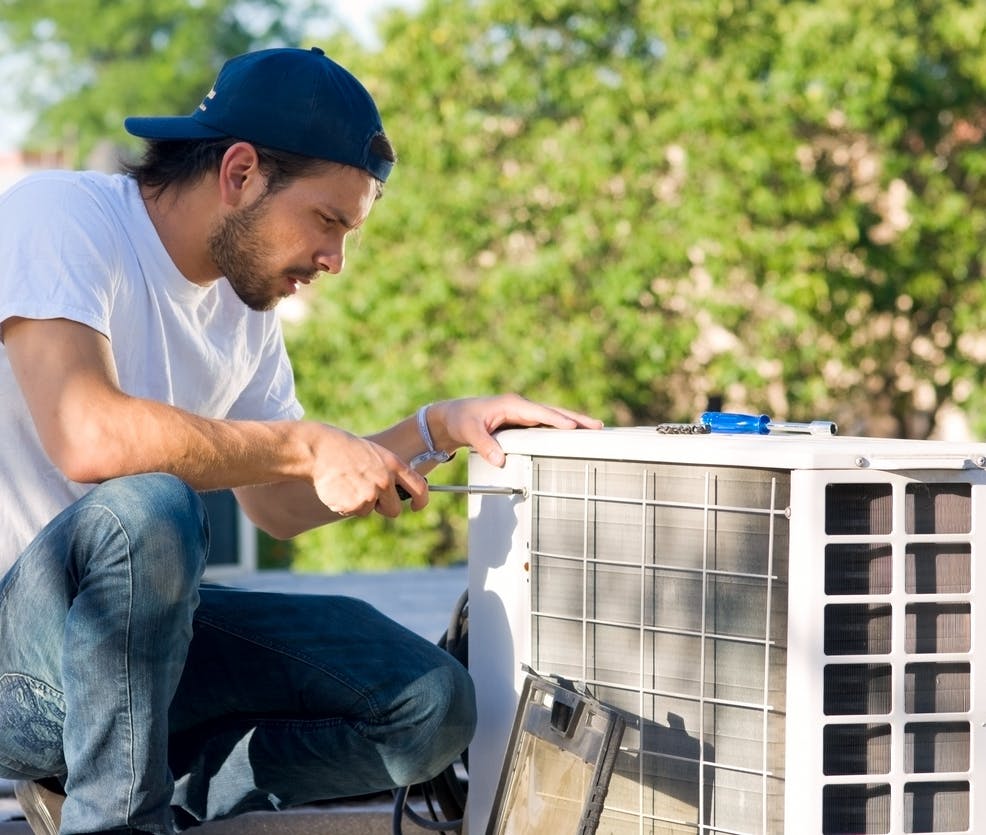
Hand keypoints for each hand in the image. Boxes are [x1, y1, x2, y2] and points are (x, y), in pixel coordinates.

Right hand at [309, 425, 427, 517]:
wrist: (320, 450)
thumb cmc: (347, 451)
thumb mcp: (375, 455)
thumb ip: (389, 472)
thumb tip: (396, 493)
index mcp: (394, 465)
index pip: (419, 487)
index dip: (421, 501)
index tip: (416, 506)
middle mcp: (385, 481)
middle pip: (394, 509)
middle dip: (384, 508)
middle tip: (370, 496)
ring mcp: (370, 494)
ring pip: (369, 511)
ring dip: (359, 503)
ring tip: (347, 483)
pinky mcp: (354, 505)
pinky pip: (353, 512)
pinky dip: (345, 505)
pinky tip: (338, 488)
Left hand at [429, 394, 602, 466]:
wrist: (453, 417)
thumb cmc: (461, 420)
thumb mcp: (469, 432)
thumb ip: (484, 445)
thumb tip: (499, 459)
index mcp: (511, 405)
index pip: (539, 412)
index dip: (556, 419)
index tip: (573, 426)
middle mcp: (521, 407)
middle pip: (554, 412)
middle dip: (576, 418)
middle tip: (597, 426)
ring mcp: (523, 414)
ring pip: (553, 417)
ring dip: (573, 423)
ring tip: (595, 429)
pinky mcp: (523, 422)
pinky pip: (547, 424)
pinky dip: (562, 428)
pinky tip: (575, 435)